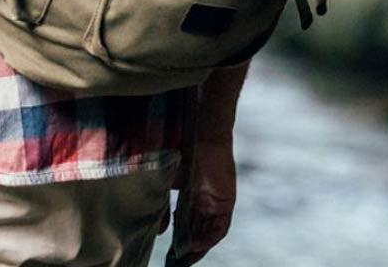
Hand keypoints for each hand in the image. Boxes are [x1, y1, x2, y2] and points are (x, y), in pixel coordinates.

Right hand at [165, 138, 235, 265]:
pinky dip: (209, 238)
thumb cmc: (179, 151)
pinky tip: (196, 245)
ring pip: (208, 232)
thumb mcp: (167, 182)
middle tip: (177, 262)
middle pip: (198, 231)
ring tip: (185, 259)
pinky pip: (220, 227)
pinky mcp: (227, 202)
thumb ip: (165, 207)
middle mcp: (205, 201)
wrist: (199, 134)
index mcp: (191, 196)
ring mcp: (216, 202)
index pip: (186, 224)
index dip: (178, 239)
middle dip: (188, 249)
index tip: (170, 253)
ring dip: (198, 247)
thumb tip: (160, 231)